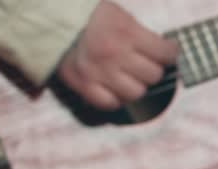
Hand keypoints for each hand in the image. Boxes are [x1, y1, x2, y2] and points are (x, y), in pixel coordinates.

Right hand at [56, 0, 177, 110]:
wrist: (48, 18)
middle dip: (151, 70)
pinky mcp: (83, 85)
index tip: (166, 54)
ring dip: (135, 86)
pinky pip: (110, 104)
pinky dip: (115, 99)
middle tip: (142, 64)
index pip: (165, 54)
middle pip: (153, 76)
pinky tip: (113, 89)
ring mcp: (100, 72)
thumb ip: (140, 34)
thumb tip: (162, 52)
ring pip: (136, 93)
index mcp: (127, 33)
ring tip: (127, 77)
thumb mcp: (119, 15)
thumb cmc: (88, 15)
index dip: (169, 54)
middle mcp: (116, 54)